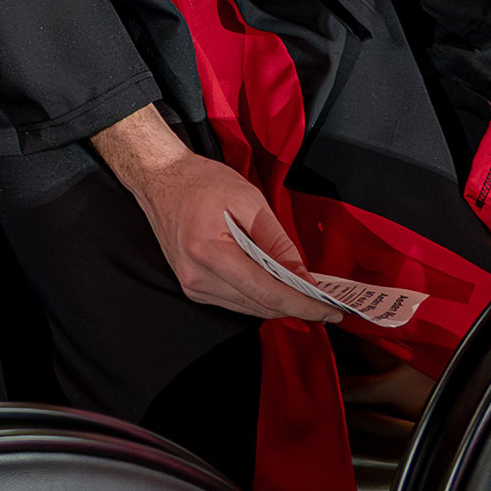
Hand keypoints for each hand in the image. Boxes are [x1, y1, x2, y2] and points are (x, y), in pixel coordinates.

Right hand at [92, 108, 330, 320]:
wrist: (161, 179)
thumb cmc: (202, 182)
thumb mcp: (249, 200)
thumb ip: (278, 242)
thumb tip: (304, 277)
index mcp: (209, 251)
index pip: (265, 292)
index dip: (301, 304)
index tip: (329, 311)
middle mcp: (196, 276)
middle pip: (258, 305)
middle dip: (296, 307)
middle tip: (328, 306)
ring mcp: (191, 285)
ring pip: (248, 308)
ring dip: (278, 304)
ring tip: (307, 297)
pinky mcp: (192, 287)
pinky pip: (235, 302)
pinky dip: (259, 297)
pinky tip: (276, 287)